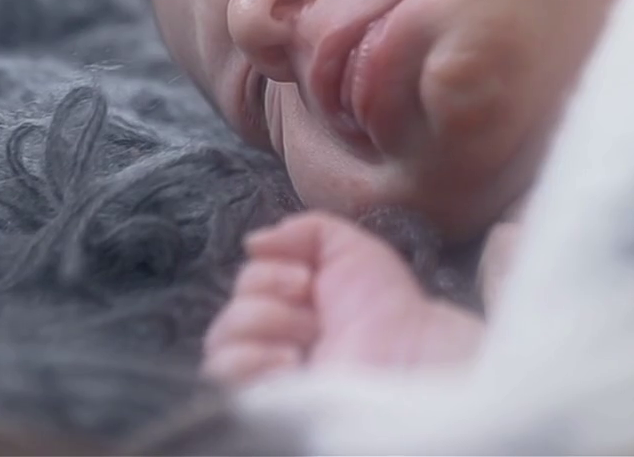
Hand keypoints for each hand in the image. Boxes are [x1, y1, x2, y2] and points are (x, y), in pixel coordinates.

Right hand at [202, 211, 484, 385]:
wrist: (412, 352)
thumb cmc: (388, 304)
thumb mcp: (348, 248)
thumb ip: (303, 230)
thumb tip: (252, 242)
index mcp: (290, 304)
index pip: (246, 282)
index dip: (270, 271)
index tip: (309, 277)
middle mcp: (275, 338)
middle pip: (231, 309)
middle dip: (271, 296)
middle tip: (314, 309)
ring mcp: (269, 373)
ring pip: (221, 341)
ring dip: (264, 324)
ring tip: (308, 336)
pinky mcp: (267, 401)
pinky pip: (221, 378)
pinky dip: (248, 359)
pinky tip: (289, 359)